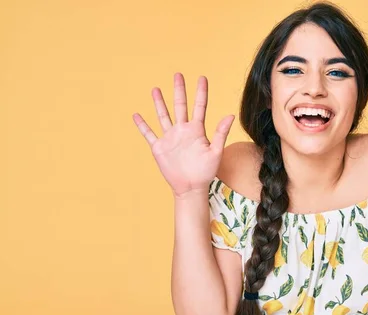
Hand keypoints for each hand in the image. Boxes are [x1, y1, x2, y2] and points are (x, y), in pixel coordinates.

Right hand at [132, 73, 234, 196]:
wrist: (191, 187)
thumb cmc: (206, 172)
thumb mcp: (216, 152)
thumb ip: (221, 133)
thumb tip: (230, 115)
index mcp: (197, 130)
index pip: (199, 106)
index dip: (201, 92)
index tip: (202, 78)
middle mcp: (183, 130)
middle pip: (180, 106)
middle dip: (179, 90)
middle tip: (177, 75)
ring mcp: (170, 138)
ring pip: (163, 116)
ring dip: (159, 103)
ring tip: (155, 89)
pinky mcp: (159, 147)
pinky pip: (149, 134)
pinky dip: (142, 125)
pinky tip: (137, 115)